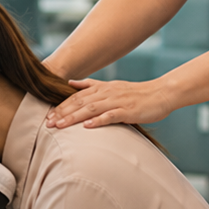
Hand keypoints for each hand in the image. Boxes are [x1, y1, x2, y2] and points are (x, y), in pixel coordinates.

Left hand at [46, 77, 176, 129]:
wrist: (160, 93)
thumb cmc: (135, 93)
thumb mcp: (111, 86)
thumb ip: (90, 85)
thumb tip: (70, 82)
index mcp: (101, 88)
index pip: (76, 97)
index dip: (61, 106)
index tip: (47, 117)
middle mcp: (107, 93)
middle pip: (80, 102)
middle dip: (62, 113)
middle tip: (48, 123)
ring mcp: (117, 102)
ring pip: (91, 109)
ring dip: (74, 117)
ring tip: (60, 126)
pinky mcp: (128, 111)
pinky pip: (111, 116)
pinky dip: (98, 120)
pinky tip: (87, 126)